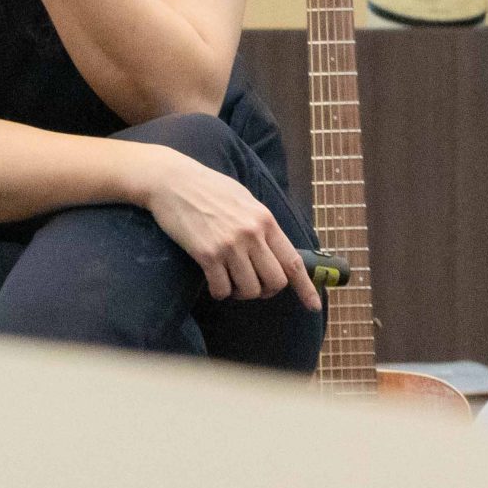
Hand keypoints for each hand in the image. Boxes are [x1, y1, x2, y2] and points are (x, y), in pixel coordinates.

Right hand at [139, 148, 317, 307]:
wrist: (174, 181)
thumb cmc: (210, 189)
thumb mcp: (246, 201)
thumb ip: (262, 226)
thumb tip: (275, 251)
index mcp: (266, 220)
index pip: (293, 261)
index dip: (305, 287)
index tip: (314, 306)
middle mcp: (253, 234)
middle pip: (275, 282)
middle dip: (266, 291)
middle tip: (252, 285)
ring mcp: (230, 245)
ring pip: (250, 290)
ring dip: (241, 293)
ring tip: (230, 280)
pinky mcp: (207, 254)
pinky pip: (222, 289)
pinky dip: (219, 292)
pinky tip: (213, 282)